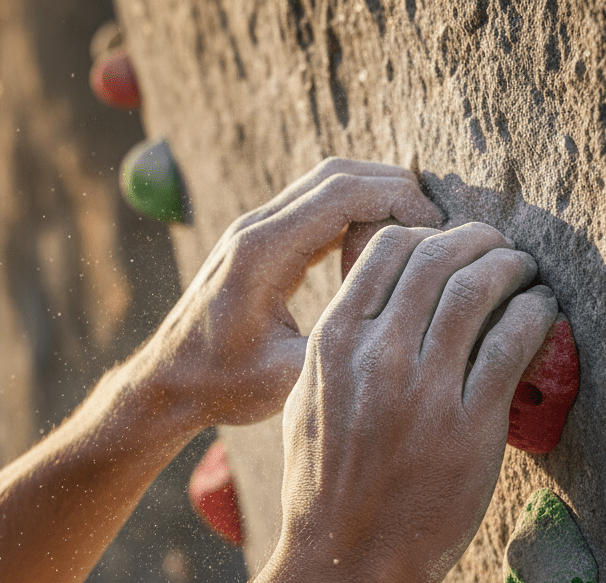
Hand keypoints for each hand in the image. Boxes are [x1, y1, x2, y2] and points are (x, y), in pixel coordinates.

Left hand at [141, 158, 442, 427]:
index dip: (397, 201)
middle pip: (337, 175)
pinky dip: (354, 213)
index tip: (438, 231)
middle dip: (394, 189)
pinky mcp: (260, 241)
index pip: (341, 195)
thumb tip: (404, 332)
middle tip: (439, 226)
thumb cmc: (220, 385)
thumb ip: (339, 349)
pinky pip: (315, 206)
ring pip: (326, 184)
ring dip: (375, 196)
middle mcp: (256, 228)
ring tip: (419, 234)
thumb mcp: (284, 379)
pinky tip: (382, 247)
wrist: (166, 382)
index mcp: (263, 253)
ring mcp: (256, 230)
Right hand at [278, 222, 557, 582]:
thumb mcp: (308, 403)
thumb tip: (377, 302)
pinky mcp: (470, 426)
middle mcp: (376, 356)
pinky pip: (513, 342)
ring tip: (528, 273)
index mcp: (332, 344)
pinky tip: (543, 312)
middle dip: (479, 241)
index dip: (430, 234)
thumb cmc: (324, 487)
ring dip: (513, 268)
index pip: (387, 249)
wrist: (344, 563)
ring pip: (478, 289)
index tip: (453, 246)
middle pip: (438, 257)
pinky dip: (535, 313)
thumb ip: (338, 348)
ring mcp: (424, 390)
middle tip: (502, 249)